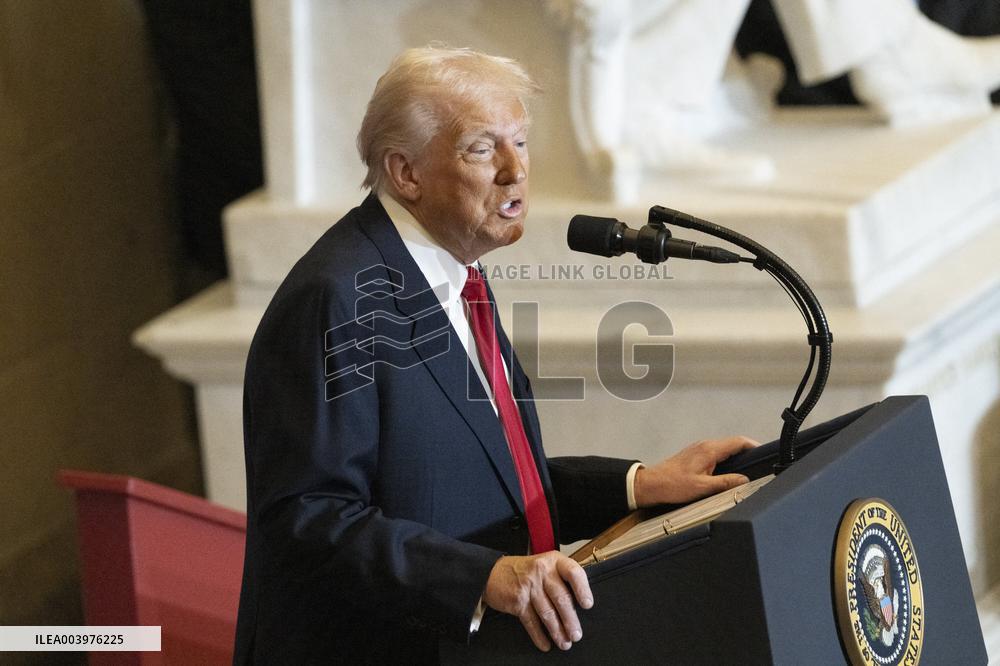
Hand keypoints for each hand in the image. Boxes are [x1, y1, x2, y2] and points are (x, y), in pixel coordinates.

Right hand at [483, 551, 592, 651]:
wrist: (493, 573)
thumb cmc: (524, 570)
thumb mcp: (545, 565)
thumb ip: (561, 578)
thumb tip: (580, 602)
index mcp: (554, 561)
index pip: (573, 572)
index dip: (582, 589)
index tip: (587, 605)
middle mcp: (542, 571)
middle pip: (561, 598)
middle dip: (570, 620)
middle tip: (576, 634)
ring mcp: (529, 586)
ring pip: (548, 613)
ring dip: (557, 631)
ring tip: (564, 642)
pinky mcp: (517, 601)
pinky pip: (531, 622)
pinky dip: (539, 636)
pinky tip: (545, 643)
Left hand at [633, 435, 757, 507]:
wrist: (652, 484)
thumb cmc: (673, 485)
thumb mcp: (703, 487)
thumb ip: (726, 482)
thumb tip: (744, 480)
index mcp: (709, 450)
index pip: (739, 442)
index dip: (755, 446)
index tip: (766, 453)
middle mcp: (705, 445)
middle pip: (733, 444)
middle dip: (748, 452)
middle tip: (760, 464)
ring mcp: (699, 449)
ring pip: (725, 449)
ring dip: (737, 456)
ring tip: (748, 469)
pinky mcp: (695, 455)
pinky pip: (716, 453)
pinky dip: (726, 460)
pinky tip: (728, 471)